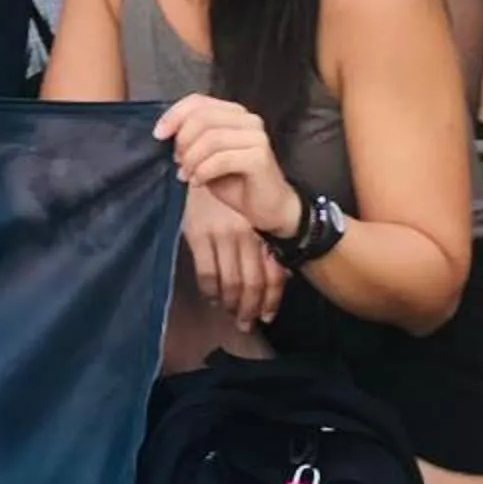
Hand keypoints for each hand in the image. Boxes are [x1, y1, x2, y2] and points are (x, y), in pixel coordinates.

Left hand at [154, 95, 299, 246]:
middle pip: (202, 118)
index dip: (174, 115)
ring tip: (186, 175)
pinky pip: (220, 159)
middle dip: (182, 141)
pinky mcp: (259, 156)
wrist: (269, 208)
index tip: (158, 135)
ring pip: (210, 138)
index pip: (198, 101)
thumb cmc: (236, 182)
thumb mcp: (206, 157)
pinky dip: (203, 171)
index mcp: (234, 113)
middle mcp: (248, 119)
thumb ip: (192, 140)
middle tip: (178, 162)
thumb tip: (165, 133)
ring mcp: (256, 136)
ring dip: (191, 159)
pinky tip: (199, 182)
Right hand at [181, 181, 286, 329]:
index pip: (273, 273)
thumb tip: (283, 277)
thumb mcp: (250, 213)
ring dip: (231, 305)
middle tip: (246, 323)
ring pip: (232, 283)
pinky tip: (212, 298)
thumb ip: (263, 242)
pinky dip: (210, 291)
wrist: (201, 160)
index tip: (266, 316)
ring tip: (230, 314)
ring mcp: (223, 234)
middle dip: (250, 308)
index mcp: (261, 229)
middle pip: (254, 283)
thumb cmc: (226, 190)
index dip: (271, 299)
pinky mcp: (199, 234)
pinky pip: (207, 274)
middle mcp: (247, 234)